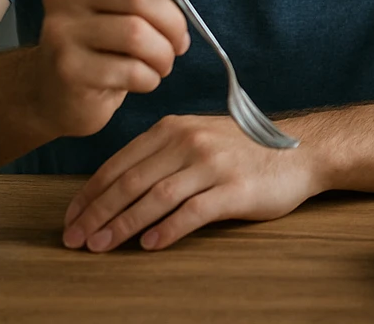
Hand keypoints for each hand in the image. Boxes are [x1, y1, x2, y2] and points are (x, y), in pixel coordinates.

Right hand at [30, 0, 193, 137]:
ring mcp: (60, 30)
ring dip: (165, 53)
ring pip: (138, 34)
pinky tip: (144, 76)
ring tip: (163, 59)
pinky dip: (151, 77)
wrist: (60, 86)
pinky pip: (130, 70)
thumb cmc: (106, 30)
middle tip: (178, 39)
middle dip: (175, 22)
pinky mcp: (67, 69)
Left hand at [62, 114, 323, 251]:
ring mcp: (213, 164)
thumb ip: (161, 156)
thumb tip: (115, 190)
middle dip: (97, 214)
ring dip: (122, 225)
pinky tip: (150, 245)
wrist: (303, 150)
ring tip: (101, 246)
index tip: (71, 219)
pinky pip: (192, 212)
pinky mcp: (235, 188)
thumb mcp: (199, 138)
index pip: (119, 164)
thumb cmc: (246, 150)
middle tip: (75, 240)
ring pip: (155, 198)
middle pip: (130, 183)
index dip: (89, 195)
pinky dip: (167, 230)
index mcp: (174, 128)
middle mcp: (190, 141)